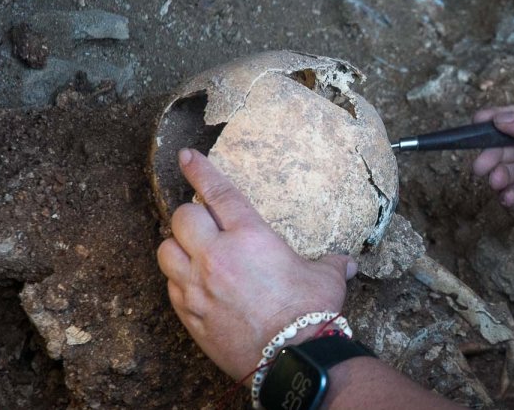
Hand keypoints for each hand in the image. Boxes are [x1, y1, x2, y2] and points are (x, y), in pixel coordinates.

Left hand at [156, 149, 357, 380]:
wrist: (291, 357)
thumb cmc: (310, 313)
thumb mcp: (325, 278)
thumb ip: (331, 264)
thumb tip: (347, 263)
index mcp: (250, 236)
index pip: (218, 193)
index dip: (200, 171)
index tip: (186, 157)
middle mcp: (217, 256)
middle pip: (182, 218)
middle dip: (189, 216)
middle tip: (202, 223)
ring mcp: (198, 286)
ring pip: (166, 251)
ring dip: (176, 247)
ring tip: (191, 252)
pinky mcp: (190, 315)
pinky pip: (171, 288)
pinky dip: (178, 281)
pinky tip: (193, 286)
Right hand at [471, 103, 513, 252]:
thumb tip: (503, 118)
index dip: (503, 116)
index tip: (478, 121)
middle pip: (513, 144)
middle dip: (494, 152)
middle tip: (480, 165)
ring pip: (509, 168)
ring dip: (499, 174)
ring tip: (497, 183)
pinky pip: (512, 191)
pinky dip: (507, 193)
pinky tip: (511, 198)